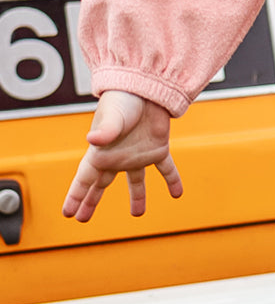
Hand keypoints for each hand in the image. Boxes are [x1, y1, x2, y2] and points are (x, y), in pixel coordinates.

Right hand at [62, 91, 182, 222]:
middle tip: (82, 218)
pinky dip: (173, 181)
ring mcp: (138, 155)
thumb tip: (93, 140)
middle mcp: (118, 156)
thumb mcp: (114, 116)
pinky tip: (177, 194)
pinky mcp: (158, 149)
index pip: (85, 179)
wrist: (147, 85)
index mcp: (102, 152)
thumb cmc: (124, 98)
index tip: (68, 213)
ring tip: (137, 214)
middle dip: (91, 201)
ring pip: (136, 181)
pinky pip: (167, 169)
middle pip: (101, 184)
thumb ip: (106, 130)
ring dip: (138, 197)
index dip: (75, 196)